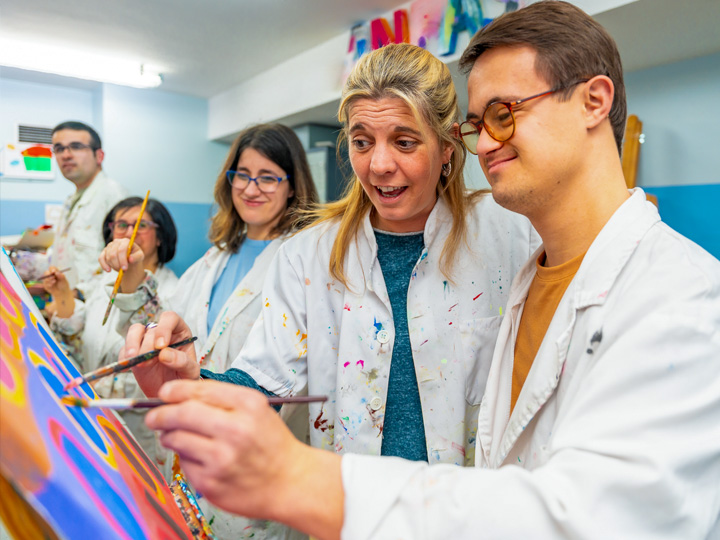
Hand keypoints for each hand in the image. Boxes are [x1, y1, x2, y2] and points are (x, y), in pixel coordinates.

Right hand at [42, 267, 73, 317]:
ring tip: (54, 283)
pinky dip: (48, 286)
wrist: (63, 296)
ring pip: (45, 279)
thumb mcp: (64, 282)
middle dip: (49, 275)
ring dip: (49, 281)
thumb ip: (61, 277)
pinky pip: (45, 285)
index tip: (55, 272)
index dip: (53, 269)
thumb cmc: (65, 288)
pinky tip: (51, 288)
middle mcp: (51, 276)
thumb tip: (58, 273)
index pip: (52, 268)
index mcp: (57, 273)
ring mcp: (48, 281)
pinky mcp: (46, 286)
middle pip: (47, 272)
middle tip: (53, 278)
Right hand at [99, 238, 145, 291]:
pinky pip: (101, 258)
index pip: (121, 250)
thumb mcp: (140, 256)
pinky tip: (108, 270)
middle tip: (123, 271)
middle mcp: (116, 242)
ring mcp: (109, 246)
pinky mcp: (104, 252)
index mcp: (125, 241)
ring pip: (108, 258)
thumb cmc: (135, 256)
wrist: (129, 258)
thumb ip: (136, 257)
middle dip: (117, 264)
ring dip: (114, 266)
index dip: (122, 260)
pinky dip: (104, 265)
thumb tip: (130, 260)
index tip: (124, 268)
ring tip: (120, 269)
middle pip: (113, 254)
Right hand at [123, 311, 199, 396]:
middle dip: (148, 344)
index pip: (170, 318)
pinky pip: (125, 348)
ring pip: (135, 331)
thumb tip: (165, 354)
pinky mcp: (135, 352)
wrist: (172, 392)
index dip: (164, 328)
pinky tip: (127, 366)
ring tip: (133, 359)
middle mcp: (162, 333)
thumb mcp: (190, 371)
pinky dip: (124, 356)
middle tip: (148, 360)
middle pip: (152, 328)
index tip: (161, 345)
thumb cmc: (184, 377)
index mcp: (179, 331)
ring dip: (132, 344)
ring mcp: (147, 341)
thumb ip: (182, 362)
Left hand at [146, 380, 343, 537]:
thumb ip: (221, 399)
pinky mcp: (211, 483)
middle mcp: (235, 430)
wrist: (290, 481)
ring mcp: (222, 459)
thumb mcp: (256, 409)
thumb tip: (177, 396)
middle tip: (153, 416)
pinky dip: (186, 459)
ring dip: (168, 435)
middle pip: (181, 414)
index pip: (199, 390)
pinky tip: (202, 459)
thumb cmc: (271, 444)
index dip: (174, 390)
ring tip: (174, 436)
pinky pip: (184, 464)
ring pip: (176, 439)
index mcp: (248, 406)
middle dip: (160, 413)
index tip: (164, 393)